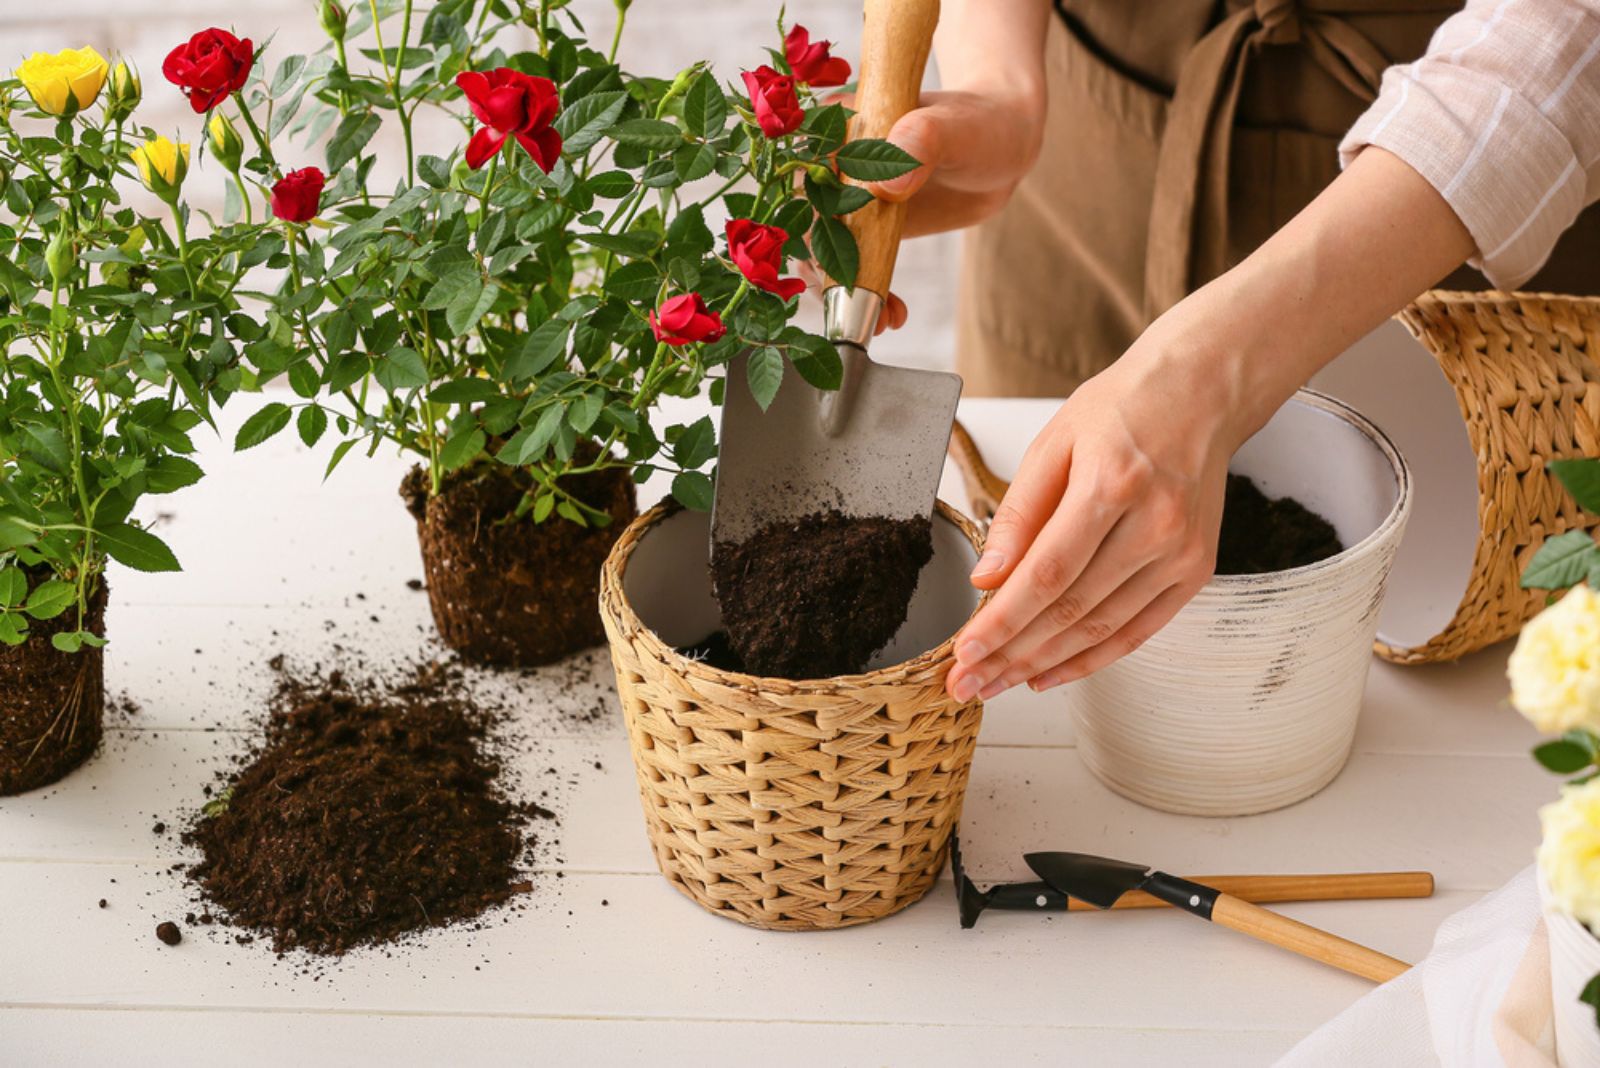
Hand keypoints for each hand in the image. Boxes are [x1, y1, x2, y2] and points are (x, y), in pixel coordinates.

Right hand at [802, 86, 1045, 332]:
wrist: (1001, 147)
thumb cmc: (978, 125)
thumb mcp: (953, 128)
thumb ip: (921, 142)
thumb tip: (887, 186)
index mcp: (834, 126)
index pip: (804, 178)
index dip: (814, 224)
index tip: (840, 262)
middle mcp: (829, 162)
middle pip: (806, 223)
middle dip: (828, 271)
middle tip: (863, 307)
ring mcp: (843, 199)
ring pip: (824, 252)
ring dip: (844, 292)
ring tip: (883, 320)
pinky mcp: (860, 227)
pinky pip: (851, 264)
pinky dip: (866, 293)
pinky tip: (892, 315)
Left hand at [944, 318, 1254, 700]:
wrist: (1201, 393)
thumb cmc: (1123, 410)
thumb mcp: (1054, 442)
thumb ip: (1019, 513)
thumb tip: (986, 579)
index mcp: (1112, 484)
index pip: (1046, 573)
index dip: (1003, 621)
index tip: (965, 651)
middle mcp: (1155, 524)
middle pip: (1071, 610)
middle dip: (1011, 654)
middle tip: (967, 683)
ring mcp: (1180, 553)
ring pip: (1100, 629)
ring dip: (1043, 665)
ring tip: (996, 685)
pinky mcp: (1195, 570)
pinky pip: (1137, 631)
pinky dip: (1091, 660)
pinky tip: (1048, 674)